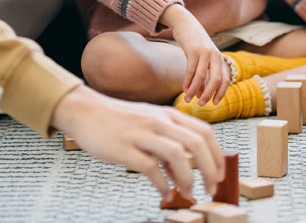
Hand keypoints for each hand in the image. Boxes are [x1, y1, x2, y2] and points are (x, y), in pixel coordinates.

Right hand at [51, 86, 224, 198]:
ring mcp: (141, 133)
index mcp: (168, 115)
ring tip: (187, 193)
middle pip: (196, 144)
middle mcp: (158, 121)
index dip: (217, 155)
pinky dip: (162, 184)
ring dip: (187, 178)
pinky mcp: (124, 148)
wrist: (85, 111)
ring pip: (177, 154)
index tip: (220, 174)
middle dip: (210, 169)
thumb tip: (181, 175)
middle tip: (211, 189)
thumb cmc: (118, 121)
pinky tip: (164, 193)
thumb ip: (166, 145)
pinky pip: (150, 168)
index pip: (204, 132)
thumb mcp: (149, 125)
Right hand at [162, 4, 230, 104]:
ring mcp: (205, 52)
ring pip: (201, 76)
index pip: (226, 79)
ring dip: (194, 90)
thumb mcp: (202, 59)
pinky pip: (191, 69)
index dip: (221, 93)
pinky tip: (184, 88)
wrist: (186, 23)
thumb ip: (203, 76)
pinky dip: (187, 81)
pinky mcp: (193, 50)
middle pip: (216, 80)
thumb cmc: (194, 44)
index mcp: (220, 59)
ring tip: (188, 99)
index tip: (214, 103)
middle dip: (209, 94)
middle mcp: (215, 55)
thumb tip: (200, 94)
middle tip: (201, 104)